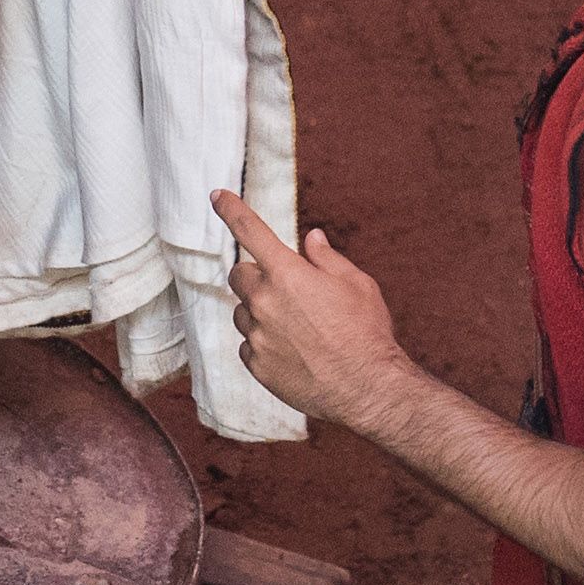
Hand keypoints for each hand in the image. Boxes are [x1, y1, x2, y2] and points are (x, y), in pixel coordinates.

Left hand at [213, 192, 409, 428]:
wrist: (367, 388)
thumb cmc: (366, 332)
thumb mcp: (356, 284)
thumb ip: (327, 259)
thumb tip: (311, 239)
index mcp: (288, 274)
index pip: (250, 231)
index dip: (231, 209)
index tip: (216, 196)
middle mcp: (264, 302)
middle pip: (239, 276)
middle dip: (257, 277)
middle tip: (287, 290)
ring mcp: (257, 336)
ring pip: (243, 314)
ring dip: (261, 313)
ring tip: (298, 329)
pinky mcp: (256, 366)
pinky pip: (249, 346)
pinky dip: (265, 345)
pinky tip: (295, 353)